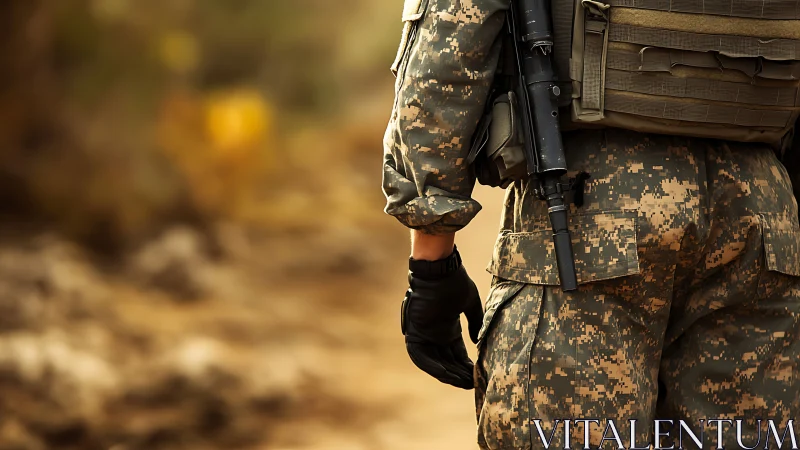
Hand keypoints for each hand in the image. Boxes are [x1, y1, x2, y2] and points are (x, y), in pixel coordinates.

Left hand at [401, 246, 483, 388]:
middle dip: (459, 374)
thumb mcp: (470, 304)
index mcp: (447, 328)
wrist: (440, 269)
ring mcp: (424, 334)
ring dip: (446, 373)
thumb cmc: (455, 282)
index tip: (478, 375)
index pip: (456, 354)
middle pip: (446, 361)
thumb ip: (475, 323)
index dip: (466, 366)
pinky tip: (444, 373)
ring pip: (433, 361)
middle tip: (472, 383)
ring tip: (460, 382)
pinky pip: (419, 355)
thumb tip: (478, 341)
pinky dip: (431, 365)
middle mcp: (435, 334)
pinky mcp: (414, 332)